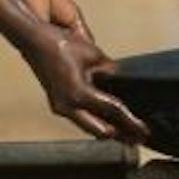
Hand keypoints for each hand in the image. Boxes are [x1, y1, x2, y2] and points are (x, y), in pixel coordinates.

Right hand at [12, 0, 147, 143]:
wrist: (34, 40)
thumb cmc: (60, 44)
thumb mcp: (94, 54)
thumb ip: (110, 71)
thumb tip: (119, 81)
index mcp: (78, 93)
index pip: (113, 112)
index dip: (132, 122)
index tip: (145, 131)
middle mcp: (68, 106)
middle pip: (101, 131)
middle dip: (121, 134)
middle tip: (137, 137)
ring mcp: (61, 107)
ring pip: (90, 127)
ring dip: (107, 128)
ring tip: (126, 130)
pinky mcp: (58, 104)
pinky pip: (81, 118)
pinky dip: (95, 120)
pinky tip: (107, 118)